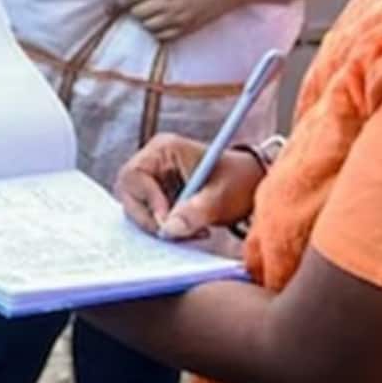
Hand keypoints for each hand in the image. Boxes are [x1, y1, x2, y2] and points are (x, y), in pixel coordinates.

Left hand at [115, 0, 254, 40]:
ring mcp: (176, 17)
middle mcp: (165, 3)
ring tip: (152, 14)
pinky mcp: (187, 27)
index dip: (117, 3)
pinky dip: (159, 32)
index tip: (110, 8)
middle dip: (134, 10)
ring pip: (148, 27)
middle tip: (138, 6)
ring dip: (146, 21)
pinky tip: (162, 24)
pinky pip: (164, 37)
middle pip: (137, 14)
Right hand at [115, 134, 263, 244]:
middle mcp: (152, 161)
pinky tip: (188, 230)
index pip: (134, 176)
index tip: (168, 221)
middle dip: (150, 218)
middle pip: (129, 193)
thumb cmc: (239, 181)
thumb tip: (168, 229)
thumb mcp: (220, 197)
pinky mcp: (157, 195)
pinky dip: (164, 227)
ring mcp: (153, 178)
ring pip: (136, 208)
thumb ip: (195, 211)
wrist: (252, 185)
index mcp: (163, 149)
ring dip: (158, 226)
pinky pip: (147, 215)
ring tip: (190, 231)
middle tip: (176, 233)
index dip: (148, 201)